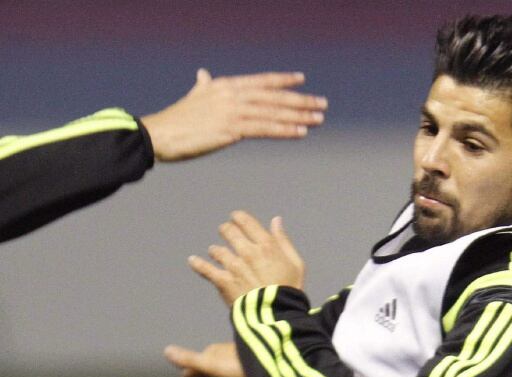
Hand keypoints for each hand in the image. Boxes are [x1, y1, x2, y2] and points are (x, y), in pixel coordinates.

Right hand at [141, 68, 326, 161]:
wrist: (159, 135)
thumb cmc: (176, 120)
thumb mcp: (193, 97)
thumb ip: (202, 86)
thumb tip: (203, 74)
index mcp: (225, 86)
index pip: (261, 81)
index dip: (282, 80)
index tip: (302, 80)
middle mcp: (232, 95)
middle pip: (274, 97)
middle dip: (300, 100)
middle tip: (321, 104)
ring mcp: (233, 111)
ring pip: (274, 112)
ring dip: (299, 116)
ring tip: (318, 119)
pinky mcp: (232, 130)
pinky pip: (265, 129)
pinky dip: (285, 129)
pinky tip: (301, 131)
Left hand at [189, 211, 304, 304]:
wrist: (277, 313)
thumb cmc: (290, 290)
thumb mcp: (296, 263)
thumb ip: (283, 240)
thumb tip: (276, 221)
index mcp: (267, 246)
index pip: (247, 223)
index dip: (239, 217)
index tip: (235, 217)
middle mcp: (248, 252)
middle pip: (230, 232)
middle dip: (226, 230)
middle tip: (225, 230)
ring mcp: (234, 266)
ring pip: (218, 250)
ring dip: (216, 250)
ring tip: (214, 251)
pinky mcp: (224, 281)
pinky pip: (206, 270)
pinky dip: (198, 264)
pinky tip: (192, 260)